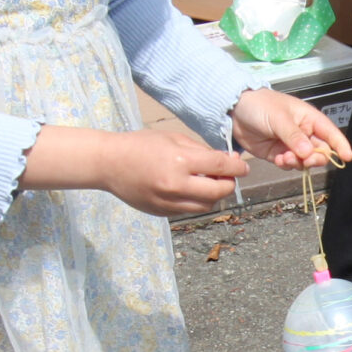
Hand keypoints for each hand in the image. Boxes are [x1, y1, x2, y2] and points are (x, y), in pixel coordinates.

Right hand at [21, 125, 247, 215]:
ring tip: (209, 183)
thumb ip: (200, 150)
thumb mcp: (172, 138)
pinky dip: (196, 201)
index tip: (242, 166)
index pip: (221, 166)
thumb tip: (226, 160)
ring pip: (207, 205)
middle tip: (228, 177)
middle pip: (219, 191)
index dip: (237, 167)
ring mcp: (169, 202)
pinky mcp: (162, 212)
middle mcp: (176, 185)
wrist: (108, 164)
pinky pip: (189, 210)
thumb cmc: (140, 145)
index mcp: (180, 161)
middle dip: (229, 184)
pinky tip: (191, 189)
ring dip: (214, 195)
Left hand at [232, 87, 351, 170]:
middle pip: (320, 151)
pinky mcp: (278, 154)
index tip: (347, 158)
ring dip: (298, 163)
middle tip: (305, 160)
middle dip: (315, 158)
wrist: (235, 110)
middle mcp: (304, 133)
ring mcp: (291, 145)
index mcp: (309, 119)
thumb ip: (294, 136)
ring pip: (305, 161)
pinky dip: (286, 165)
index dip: (341, 145)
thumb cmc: (260, 106)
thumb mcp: (279, 118)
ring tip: (284, 158)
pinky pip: (290, 164)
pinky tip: (278, 159)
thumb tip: (309, 153)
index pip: (331, 133)